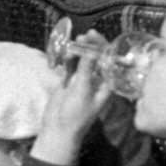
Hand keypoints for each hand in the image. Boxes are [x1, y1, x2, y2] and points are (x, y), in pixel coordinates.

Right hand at [32, 31, 112, 165]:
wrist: (58, 130)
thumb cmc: (75, 115)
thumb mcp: (82, 91)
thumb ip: (86, 69)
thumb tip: (91, 49)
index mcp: (106, 84)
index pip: (108, 60)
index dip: (102, 46)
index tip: (93, 36)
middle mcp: (96, 81)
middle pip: (96, 58)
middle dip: (90, 46)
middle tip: (82, 36)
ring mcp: (82, 81)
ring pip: (82, 60)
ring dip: (77, 51)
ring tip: (70, 45)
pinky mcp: (69, 82)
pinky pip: (70, 66)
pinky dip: (67, 59)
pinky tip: (64, 52)